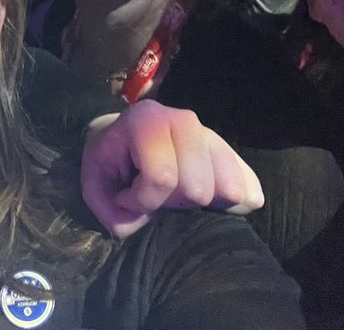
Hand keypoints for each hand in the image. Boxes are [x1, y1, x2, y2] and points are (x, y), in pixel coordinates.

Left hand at [81, 101, 264, 237]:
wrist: (124, 139)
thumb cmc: (110, 162)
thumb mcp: (94, 184)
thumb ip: (109, 209)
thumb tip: (140, 222)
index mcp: (147, 121)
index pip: (162, 176)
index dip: (142, 199)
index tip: (127, 195)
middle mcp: (184, 120)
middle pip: (197, 186)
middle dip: (172, 202)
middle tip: (154, 193)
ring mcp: (210, 135)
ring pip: (227, 189)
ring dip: (199, 203)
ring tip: (176, 192)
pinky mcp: (229, 152)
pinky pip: (248, 185)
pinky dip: (236, 202)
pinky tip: (215, 203)